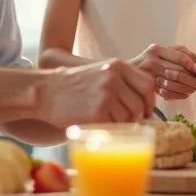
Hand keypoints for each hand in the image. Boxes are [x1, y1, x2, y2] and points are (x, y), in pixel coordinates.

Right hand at [41, 59, 156, 124]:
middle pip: (141, 104)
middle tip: (127, 123)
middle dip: (137, 117)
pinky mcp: (97, 112)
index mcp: (117, 66)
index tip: (146, 111)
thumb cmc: (74, 86)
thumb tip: (145, 106)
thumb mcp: (101, 72)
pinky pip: (116, 126)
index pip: (148, 85)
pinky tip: (98, 125)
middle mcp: (114, 78)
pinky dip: (110, 129)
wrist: (45, 91)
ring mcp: (106, 94)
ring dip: (123, 125)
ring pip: (130, 117)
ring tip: (107, 122)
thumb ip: (122, 83)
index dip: (150, 101)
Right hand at [128, 44, 195, 99]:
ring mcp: (148, 75)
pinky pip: (167, 93)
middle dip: (192, 79)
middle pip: (179, 71)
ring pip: (174, 84)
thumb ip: (179, 54)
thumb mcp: (162, 52)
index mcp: (157, 49)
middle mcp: (151, 60)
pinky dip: (177, 95)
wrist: (125, 74)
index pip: (181, 57)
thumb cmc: (148, 63)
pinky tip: (181, 95)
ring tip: (191, 90)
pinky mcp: (146, 88)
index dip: (193, 66)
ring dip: (186, 88)